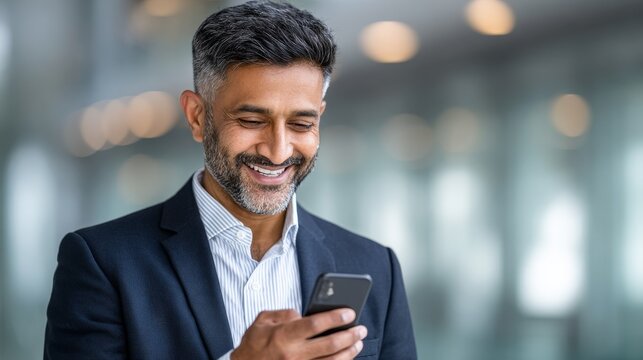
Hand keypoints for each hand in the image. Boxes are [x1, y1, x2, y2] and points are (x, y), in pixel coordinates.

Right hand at [230, 308, 367, 359]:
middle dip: (349, 336)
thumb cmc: (253, 343)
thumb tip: (305, 315)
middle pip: (330, 345)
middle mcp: (293, 354)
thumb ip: (285, 313)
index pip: (315, 324)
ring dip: (349, 352)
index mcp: (283, 336)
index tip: (350, 312)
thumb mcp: (263, 320)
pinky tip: (345, 358)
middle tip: (361, 329)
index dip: (335, 317)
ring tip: (358, 343)